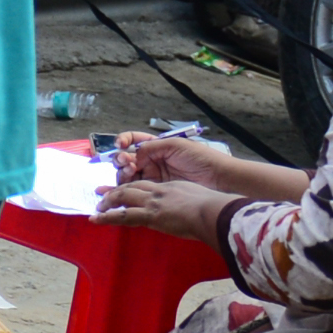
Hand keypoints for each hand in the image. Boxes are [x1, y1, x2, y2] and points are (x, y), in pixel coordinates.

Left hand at [98, 178, 237, 244]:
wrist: (212, 211)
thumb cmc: (212, 208)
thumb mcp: (197, 197)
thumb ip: (187, 201)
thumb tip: (187, 210)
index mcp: (170, 186)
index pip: (146, 186)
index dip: (133, 186)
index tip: (124, 189)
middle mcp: (159, 191)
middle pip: (132, 187)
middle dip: (115, 190)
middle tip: (101, 193)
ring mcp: (153, 202)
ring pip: (124, 197)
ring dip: (108, 202)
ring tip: (97, 208)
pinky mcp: (150, 214)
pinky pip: (124, 215)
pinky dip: (108, 217)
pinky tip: (97, 219)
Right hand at [113, 132, 234, 191]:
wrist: (217, 179)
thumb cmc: (200, 158)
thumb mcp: (176, 145)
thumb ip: (152, 147)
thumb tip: (134, 155)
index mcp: (157, 146)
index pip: (133, 141)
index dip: (124, 141)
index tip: (120, 145)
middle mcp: (152, 160)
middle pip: (127, 159)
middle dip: (122, 160)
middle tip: (127, 164)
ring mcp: (153, 176)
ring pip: (128, 175)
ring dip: (122, 174)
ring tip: (127, 174)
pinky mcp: (156, 191)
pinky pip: (136, 190)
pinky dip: (124, 190)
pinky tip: (115, 190)